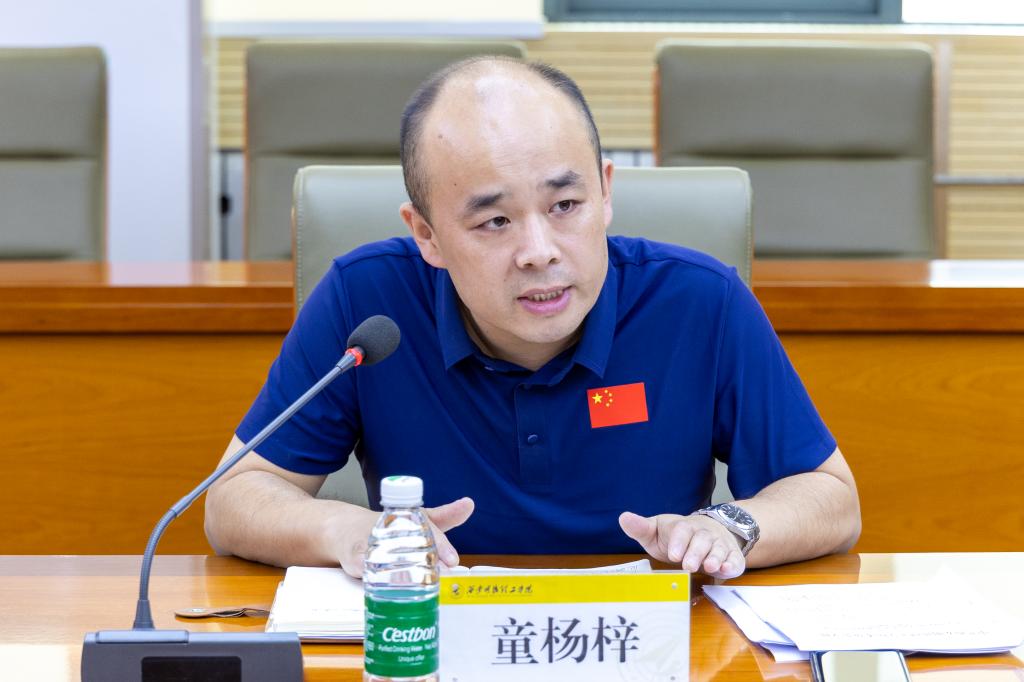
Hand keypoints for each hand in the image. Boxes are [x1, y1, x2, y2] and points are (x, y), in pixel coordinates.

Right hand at [331, 497, 474, 577]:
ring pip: (389, 557)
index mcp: (407, 516)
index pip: (428, 527)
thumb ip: (445, 515)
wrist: (345, 529)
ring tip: (424, 584)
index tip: (453, 560)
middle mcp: (389, 525)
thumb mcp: (418, 518)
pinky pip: (367, 568)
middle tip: (442, 574)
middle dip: (428, 560)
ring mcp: (371, 541)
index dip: (441, 545)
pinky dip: (378, 578)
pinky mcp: (354, 557)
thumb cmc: (388, 526)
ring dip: (408, 573)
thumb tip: (469, 504)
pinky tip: (389, 586)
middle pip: (411, 542)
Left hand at [618, 511, 744, 578]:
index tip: (673, 554)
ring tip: (709, 567)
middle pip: (702, 539)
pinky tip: (726, 570)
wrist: (708, 531)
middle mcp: (703, 533)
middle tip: (688, 566)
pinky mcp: (731, 556)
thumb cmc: (675, 537)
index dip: (679, 541)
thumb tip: (622, 517)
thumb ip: (640, 528)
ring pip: (719, 548)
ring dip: (715, 557)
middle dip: (695, 552)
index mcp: (683, 527)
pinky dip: (732, 564)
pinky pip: (734, 559)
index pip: (681, 530)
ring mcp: (718, 544)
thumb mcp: (656, 531)